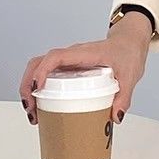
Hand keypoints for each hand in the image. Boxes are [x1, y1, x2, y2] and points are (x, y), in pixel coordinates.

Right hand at [18, 13, 150, 125]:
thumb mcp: (130, 76)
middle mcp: (72, 55)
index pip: (56, 57)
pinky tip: (42, 106)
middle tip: (31, 110)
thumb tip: (115, 117)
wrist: (130, 41)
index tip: (38, 89)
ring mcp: (69, 60)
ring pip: (39, 68)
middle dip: (28, 85)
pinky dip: (39, 88)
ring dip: (30, 88)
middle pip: (38, 63)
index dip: (42, 71)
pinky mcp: (69, 67)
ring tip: (33, 112)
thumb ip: (124, 97)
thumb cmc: (129, 53)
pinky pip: (48, 74)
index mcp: (85, 54)